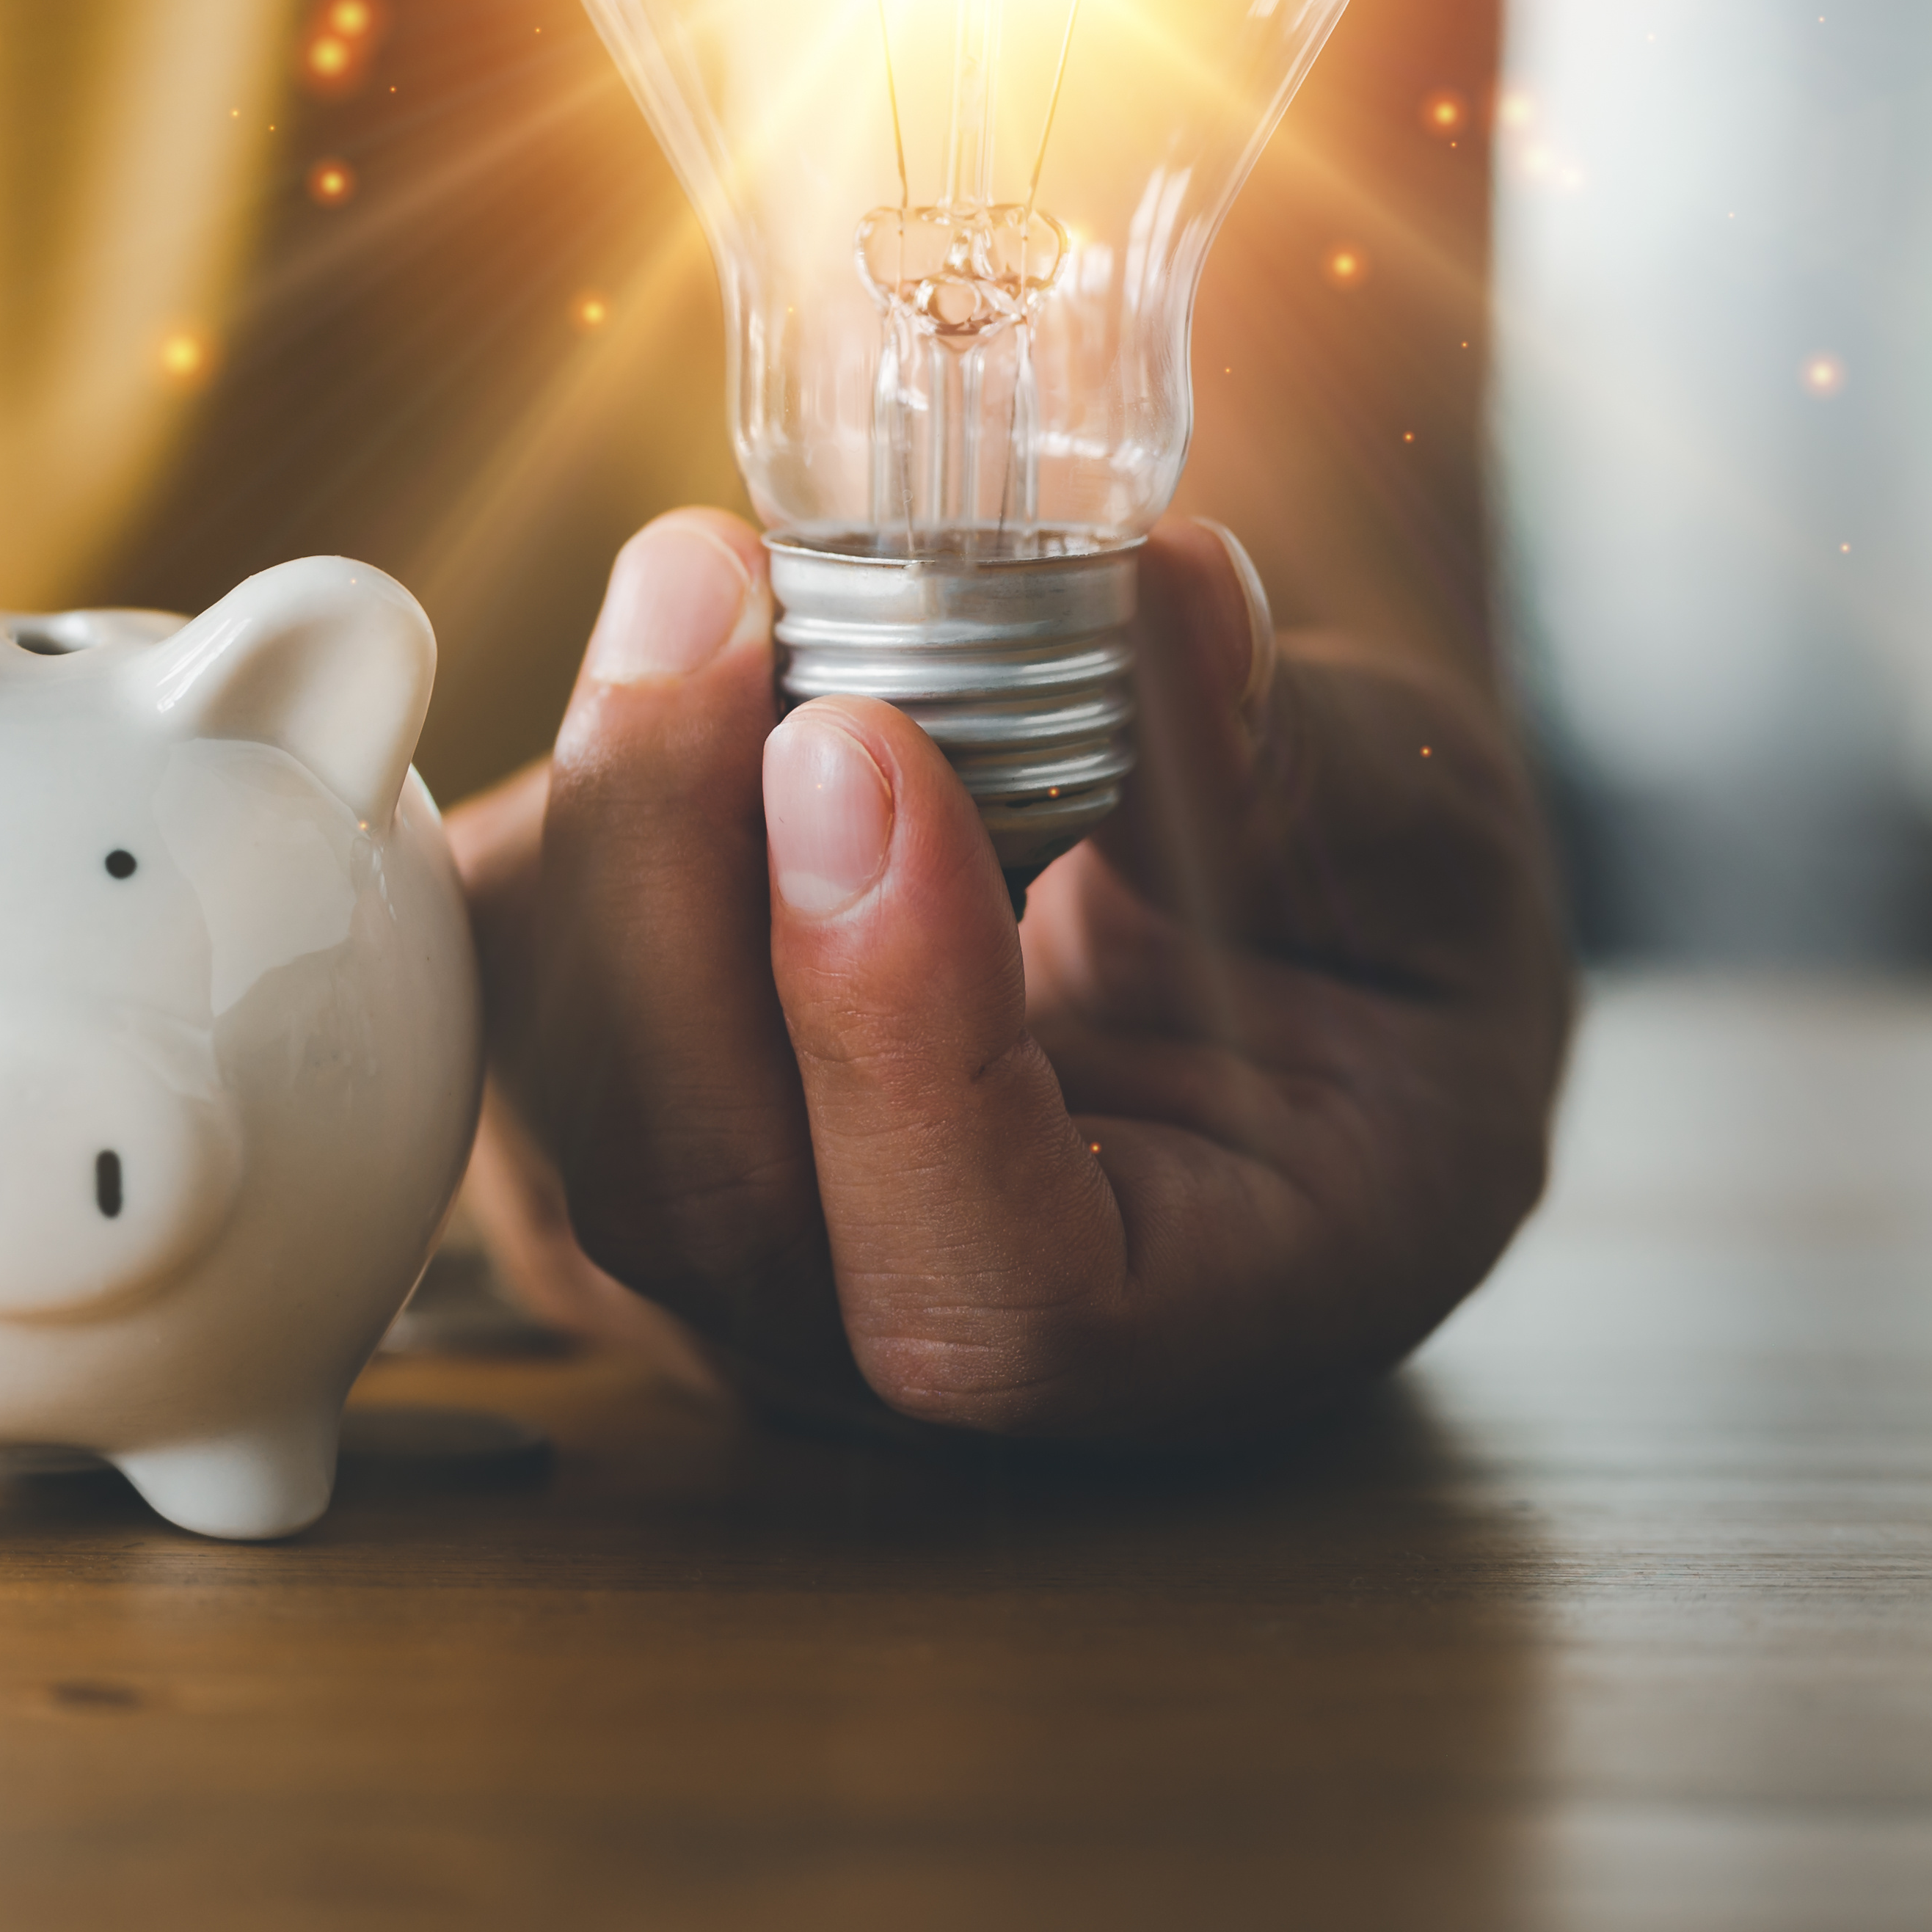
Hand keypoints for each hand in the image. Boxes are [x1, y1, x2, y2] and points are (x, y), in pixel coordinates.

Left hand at [456, 509, 1574, 1442]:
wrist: (1246, 958)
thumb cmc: (1365, 934)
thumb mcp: (1420, 842)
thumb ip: (1294, 754)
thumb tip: (1167, 594)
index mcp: (1194, 1323)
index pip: (985, 1296)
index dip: (894, 1039)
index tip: (866, 744)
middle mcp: (919, 1345)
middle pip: (705, 1196)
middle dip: (674, 867)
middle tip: (719, 592)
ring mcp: (727, 1271)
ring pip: (568, 1094)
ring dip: (606, 813)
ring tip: (705, 586)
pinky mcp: (598, 1147)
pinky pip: (511, 1007)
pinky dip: (568, 812)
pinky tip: (675, 656)